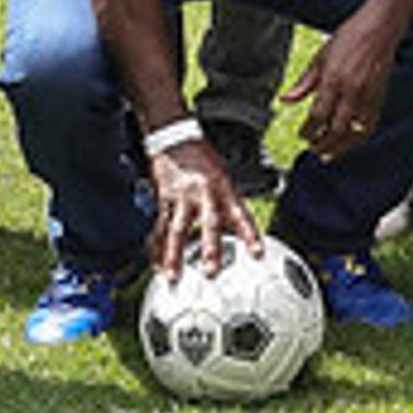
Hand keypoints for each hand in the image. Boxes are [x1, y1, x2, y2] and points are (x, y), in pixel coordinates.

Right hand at [147, 135, 258, 272]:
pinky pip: (159, 226)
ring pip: (177, 230)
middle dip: (210, 249)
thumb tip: (238, 232)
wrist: (176, 137)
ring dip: (174, 255)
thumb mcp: (223, 177)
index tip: (257, 254)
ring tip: (173, 276)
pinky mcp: (164, 198)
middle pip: (209, 224)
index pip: (241, 215)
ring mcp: (182, 197)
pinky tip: (155, 261)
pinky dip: (157, 246)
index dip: (250, 235)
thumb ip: (228, 204)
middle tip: (211, 271)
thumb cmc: (202, 158)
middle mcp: (204, 194)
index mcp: (224, 188)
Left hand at [281, 14, 395, 159]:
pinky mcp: (379, 98)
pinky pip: (369, 126)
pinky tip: (349, 143)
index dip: (308, 130)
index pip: (317, 115)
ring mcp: (368, 95)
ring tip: (328, 154)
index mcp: (333, 78)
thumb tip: (286, 99)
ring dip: (340, 147)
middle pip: (335, 128)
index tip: (302, 135)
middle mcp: (351, 89)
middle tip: (313, 148)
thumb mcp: (320, 57)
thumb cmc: (350, 37)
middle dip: (322, 143)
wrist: (379, 28)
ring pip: (353, 132)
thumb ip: (304, 82)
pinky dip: (358, 138)